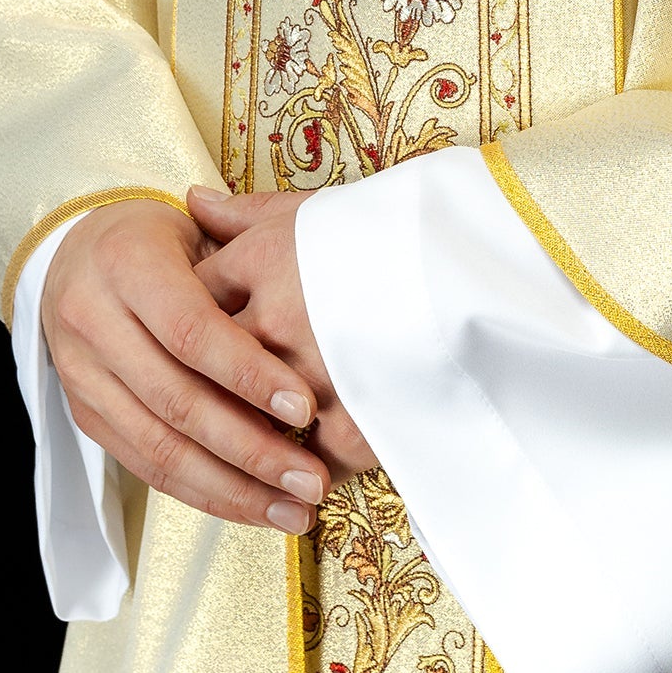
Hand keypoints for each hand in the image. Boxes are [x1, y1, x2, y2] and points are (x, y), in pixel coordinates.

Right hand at [39, 198, 328, 533]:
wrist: (73, 252)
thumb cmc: (160, 238)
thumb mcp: (198, 228)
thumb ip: (245, 262)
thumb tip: (308, 306)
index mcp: (125, 266)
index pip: (193, 332)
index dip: (249, 375)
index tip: (307, 408)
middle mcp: (92, 322)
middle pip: (177, 402)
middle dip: (251, 451)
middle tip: (312, 481)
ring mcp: (82, 375)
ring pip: (160, 448)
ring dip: (233, 490)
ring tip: (294, 511)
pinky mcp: (85, 415)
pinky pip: (145, 466)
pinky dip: (203, 493)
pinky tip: (252, 507)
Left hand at [189, 185, 378, 478]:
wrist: (485, 261)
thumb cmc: (400, 225)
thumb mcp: (318, 206)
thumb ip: (247, 212)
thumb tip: (192, 200)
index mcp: (263, 259)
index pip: (193, 298)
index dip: (187, 316)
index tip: (195, 331)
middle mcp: (277, 318)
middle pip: (209, 369)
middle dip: (206, 387)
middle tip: (209, 400)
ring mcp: (313, 373)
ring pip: (250, 424)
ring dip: (249, 436)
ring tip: (258, 442)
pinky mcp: (355, 420)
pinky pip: (306, 463)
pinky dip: (304, 471)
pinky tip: (305, 472)